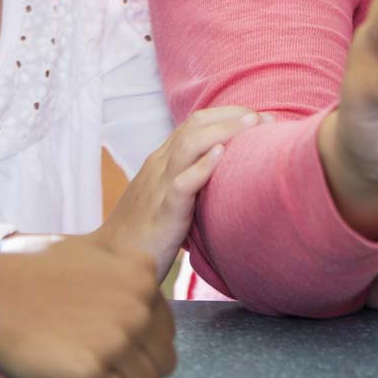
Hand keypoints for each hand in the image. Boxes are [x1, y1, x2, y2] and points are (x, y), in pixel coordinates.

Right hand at [0, 237, 174, 377]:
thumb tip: (144, 306)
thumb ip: (125, 279)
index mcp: (142, 274)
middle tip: (105, 376)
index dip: (144, 349)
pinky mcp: (91, 371)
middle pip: (162, 362)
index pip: (166, 331)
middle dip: (136, 374)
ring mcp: (117, 339)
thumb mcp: (91, 257)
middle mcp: (138, 304)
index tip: (121, 356)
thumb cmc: (27, 276)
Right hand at [93, 107, 264, 278]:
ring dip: (222, 131)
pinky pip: (181, 185)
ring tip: (251, 125)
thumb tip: (226, 170)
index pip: (195, 124)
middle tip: (264, 118)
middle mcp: (159, 167)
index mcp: (162, 162)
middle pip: (193, 126)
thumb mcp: (168, 195)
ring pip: (187, 146)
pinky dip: (201, 167)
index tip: (259, 117)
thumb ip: (190, 178)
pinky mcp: (163, 213)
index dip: (228, 115)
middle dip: (231, 116)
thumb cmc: (146, 232)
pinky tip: (220, 156)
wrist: (113, 262)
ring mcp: (159, 188)